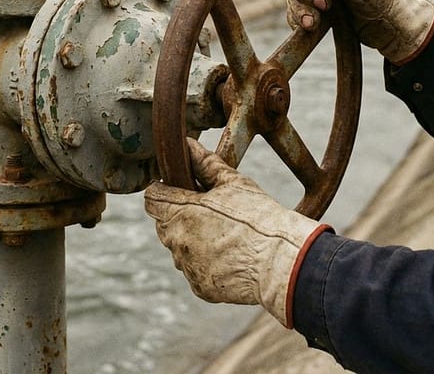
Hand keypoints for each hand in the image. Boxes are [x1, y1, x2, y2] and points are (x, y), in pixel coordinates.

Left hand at [144, 138, 329, 327]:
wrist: (281, 261)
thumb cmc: (259, 217)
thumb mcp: (233, 182)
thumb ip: (206, 163)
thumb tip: (189, 146)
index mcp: (181, 211)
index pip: (152, 197)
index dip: (164, 189)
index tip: (180, 188)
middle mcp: (177, 241)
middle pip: (164, 224)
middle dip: (179, 215)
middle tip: (207, 210)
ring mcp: (188, 267)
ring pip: (179, 249)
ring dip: (192, 240)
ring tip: (224, 234)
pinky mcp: (200, 287)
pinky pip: (195, 270)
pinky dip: (206, 263)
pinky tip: (230, 256)